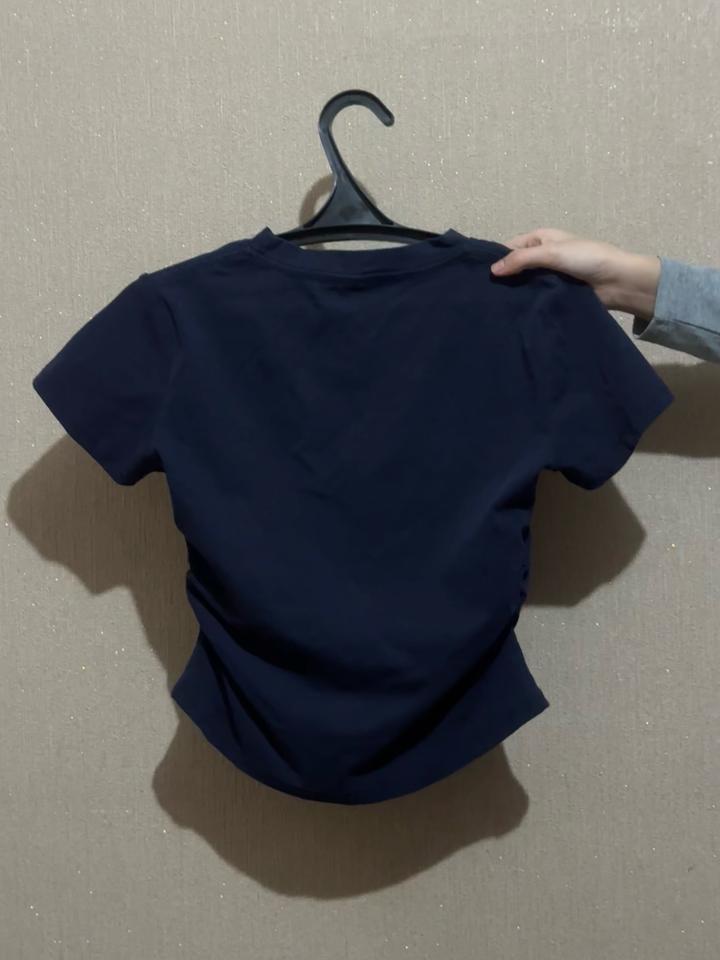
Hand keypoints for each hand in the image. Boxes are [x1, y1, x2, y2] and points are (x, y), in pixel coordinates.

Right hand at [490, 227, 660, 318]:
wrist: (618, 282)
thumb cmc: (586, 258)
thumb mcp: (551, 252)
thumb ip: (521, 260)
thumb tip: (492, 271)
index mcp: (540, 239)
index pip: (510, 247)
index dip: (495, 259)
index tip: (476, 276)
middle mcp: (542, 256)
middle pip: (515, 267)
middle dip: (502, 279)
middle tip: (480, 296)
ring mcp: (548, 277)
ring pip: (524, 284)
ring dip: (513, 293)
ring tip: (492, 308)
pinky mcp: (555, 295)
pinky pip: (535, 298)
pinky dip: (526, 304)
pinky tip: (511, 314)